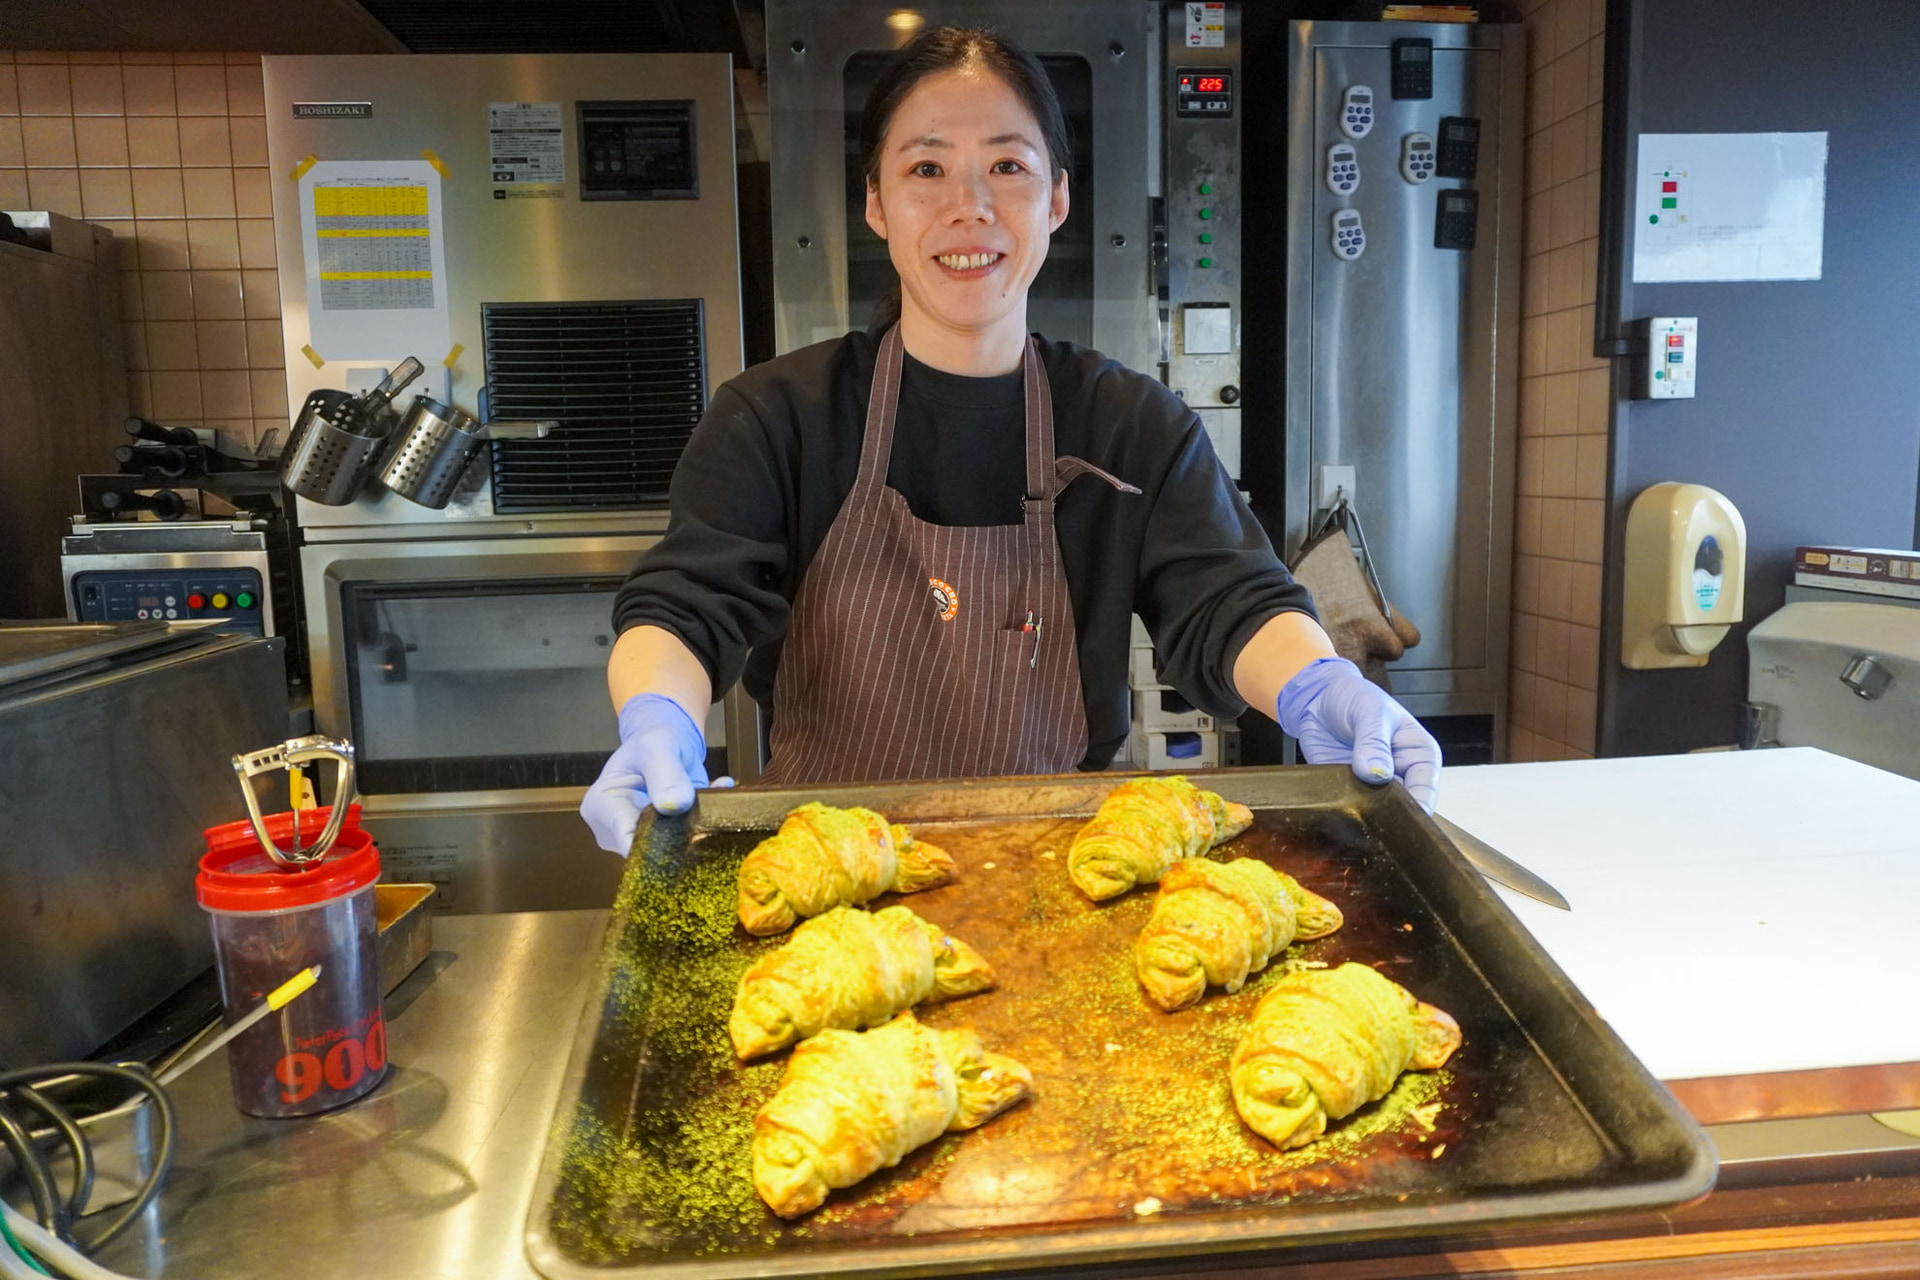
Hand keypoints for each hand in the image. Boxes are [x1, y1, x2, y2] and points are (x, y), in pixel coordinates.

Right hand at [580, 693, 730, 854]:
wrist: (665, 747)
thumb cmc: (649, 744)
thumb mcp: (656, 747)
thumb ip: (665, 773)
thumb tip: (676, 805)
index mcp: (600, 807)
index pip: (625, 837)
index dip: (656, 839)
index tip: (685, 823)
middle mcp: (615, 830)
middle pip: (648, 846)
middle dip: (679, 829)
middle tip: (702, 801)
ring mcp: (639, 838)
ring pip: (671, 845)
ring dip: (696, 821)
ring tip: (708, 791)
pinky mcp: (664, 840)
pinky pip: (688, 839)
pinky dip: (706, 818)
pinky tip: (716, 791)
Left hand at [1275, 657, 1440, 810]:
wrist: (1319, 697)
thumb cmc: (1355, 697)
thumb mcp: (1369, 712)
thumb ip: (1374, 742)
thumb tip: (1378, 774)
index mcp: (1420, 756)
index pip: (1426, 792)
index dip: (1415, 808)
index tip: (1395, 815)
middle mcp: (1401, 775)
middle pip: (1403, 809)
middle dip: (1388, 814)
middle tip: (1369, 810)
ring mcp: (1374, 786)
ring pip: (1377, 814)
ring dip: (1365, 814)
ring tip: (1352, 804)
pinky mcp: (1350, 790)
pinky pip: (1351, 809)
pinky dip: (1345, 811)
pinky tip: (1336, 804)